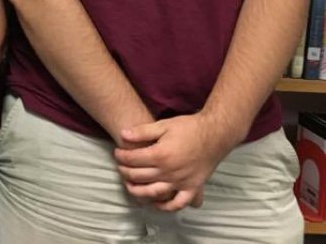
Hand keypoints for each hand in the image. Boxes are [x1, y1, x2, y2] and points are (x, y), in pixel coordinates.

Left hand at [114, 113, 232, 211]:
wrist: (215, 134)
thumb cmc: (189, 128)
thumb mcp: (163, 125)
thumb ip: (142, 131)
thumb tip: (122, 134)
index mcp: (161, 155)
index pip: (133, 159)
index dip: (121, 156)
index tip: (117, 152)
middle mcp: (169, 171)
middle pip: (139, 176)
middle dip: (125, 171)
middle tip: (120, 166)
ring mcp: (181, 182)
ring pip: (154, 193)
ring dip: (138, 191)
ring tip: (129, 185)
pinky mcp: (192, 187)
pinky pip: (178, 203)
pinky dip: (166, 206)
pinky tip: (155, 203)